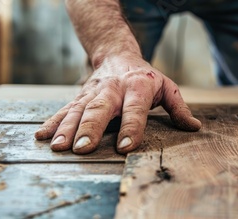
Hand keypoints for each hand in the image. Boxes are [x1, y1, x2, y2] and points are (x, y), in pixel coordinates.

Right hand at [34, 56, 201, 153]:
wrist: (118, 55)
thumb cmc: (146, 78)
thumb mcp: (167, 87)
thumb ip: (179, 108)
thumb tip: (194, 127)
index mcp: (138, 87)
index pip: (135, 109)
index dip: (131, 128)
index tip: (126, 147)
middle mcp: (113, 89)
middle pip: (101, 109)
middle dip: (91, 129)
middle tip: (84, 148)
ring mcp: (93, 92)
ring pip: (78, 110)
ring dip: (67, 128)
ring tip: (60, 147)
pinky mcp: (80, 96)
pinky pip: (64, 109)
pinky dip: (53, 122)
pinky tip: (42, 136)